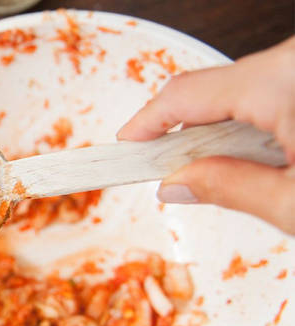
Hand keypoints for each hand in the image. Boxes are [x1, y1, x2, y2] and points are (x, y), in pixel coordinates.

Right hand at [118, 36, 294, 234]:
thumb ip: (230, 189)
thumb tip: (177, 184)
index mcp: (283, 80)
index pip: (186, 94)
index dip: (146, 124)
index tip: (125, 148)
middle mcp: (293, 60)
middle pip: (214, 89)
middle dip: (191, 135)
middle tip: (178, 176)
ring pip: (245, 87)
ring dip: (230, 131)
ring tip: (238, 173)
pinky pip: (273, 86)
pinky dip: (261, 120)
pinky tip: (272, 155)